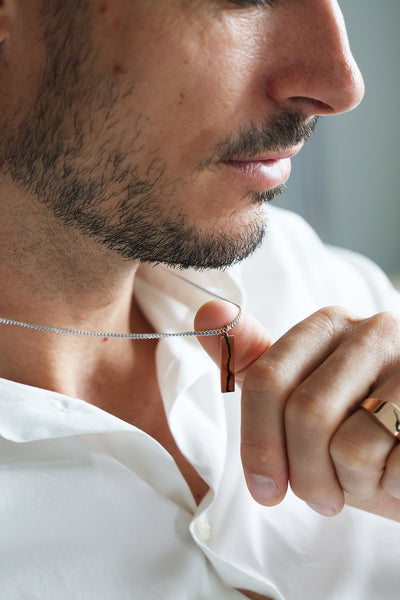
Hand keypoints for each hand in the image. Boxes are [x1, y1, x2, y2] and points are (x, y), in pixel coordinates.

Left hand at [195, 302, 399, 521]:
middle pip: (306, 414)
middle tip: (321, 497)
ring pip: (350, 446)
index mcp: (329, 326)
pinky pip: (395, 467)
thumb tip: (207, 312)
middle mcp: (373, 331)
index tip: (265, 490)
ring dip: (349, 486)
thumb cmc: (358, 433)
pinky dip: (390, 488)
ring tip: (364, 481)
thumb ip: (256, 362)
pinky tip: (397, 476)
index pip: (267, 379)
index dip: (258, 443)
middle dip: (304, 475)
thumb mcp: (301, 400)